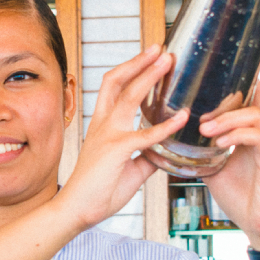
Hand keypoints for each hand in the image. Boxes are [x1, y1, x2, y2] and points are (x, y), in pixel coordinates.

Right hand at [55, 45, 188, 231]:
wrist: (77, 211)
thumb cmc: (99, 191)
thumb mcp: (129, 168)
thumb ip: (147, 155)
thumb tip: (167, 149)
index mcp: (102, 125)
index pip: (114, 87)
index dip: (132, 69)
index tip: (150, 57)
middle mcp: (103, 124)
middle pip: (117, 80)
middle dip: (139, 61)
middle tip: (160, 48)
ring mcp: (108, 135)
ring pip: (129, 96)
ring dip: (149, 75)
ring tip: (167, 60)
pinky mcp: (117, 150)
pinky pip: (146, 135)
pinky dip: (167, 125)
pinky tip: (183, 116)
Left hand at [200, 47, 259, 251]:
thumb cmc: (241, 196)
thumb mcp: (216, 165)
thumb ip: (204, 146)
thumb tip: (176, 134)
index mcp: (257, 131)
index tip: (251, 49)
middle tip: (256, 48)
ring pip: (255, 114)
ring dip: (226, 115)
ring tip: (203, 126)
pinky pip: (255, 136)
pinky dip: (233, 134)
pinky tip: (216, 141)